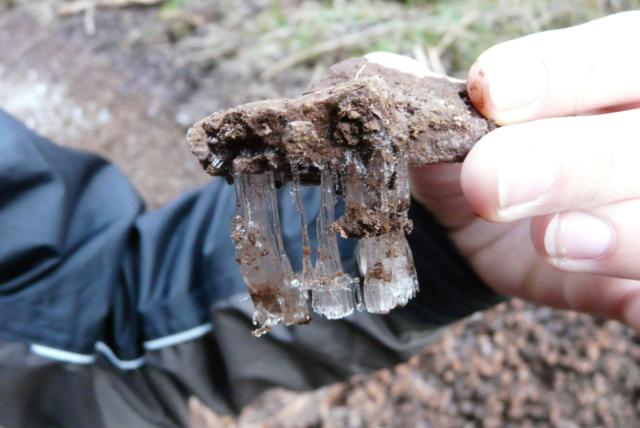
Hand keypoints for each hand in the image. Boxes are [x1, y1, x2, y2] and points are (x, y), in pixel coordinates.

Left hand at [368, 11, 639, 330]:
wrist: (486, 226)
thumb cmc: (476, 157)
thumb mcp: (453, 130)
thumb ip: (435, 104)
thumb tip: (384, 72)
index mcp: (613, 81)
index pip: (612, 56)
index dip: (562, 73)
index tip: (492, 93)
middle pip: (639, 144)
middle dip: (575, 161)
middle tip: (492, 183)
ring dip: (615, 235)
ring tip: (551, 241)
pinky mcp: (638, 281)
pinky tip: (630, 309)